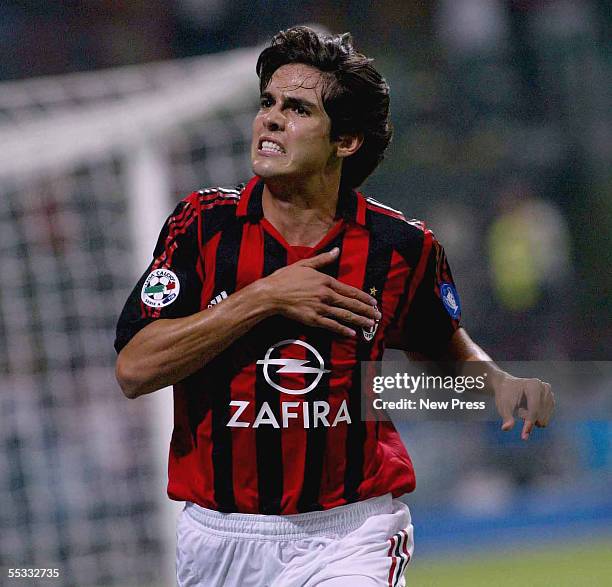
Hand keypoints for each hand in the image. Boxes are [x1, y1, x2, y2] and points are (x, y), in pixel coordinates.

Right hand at [262, 247, 379, 336]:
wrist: (271, 294)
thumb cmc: (285, 278)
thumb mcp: (305, 264)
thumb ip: (323, 259)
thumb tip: (336, 250)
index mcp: (326, 281)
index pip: (350, 291)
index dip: (363, 297)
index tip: (373, 302)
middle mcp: (326, 295)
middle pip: (351, 304)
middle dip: (366, 311)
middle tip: (377, 316)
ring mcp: (321, 308)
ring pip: (344, 315)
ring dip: (359, 321)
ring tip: (370, 324)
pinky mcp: (313, 319)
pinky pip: (331, 325)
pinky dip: (342, 330)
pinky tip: (351, 333)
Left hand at [492, 372, 554, 439]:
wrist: (507, 386)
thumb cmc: (505, 396)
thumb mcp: (503, 406)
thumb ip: (506, 417)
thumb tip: (506, 428)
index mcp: (533, 385)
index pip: (534, 409)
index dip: (529, 423)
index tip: (524, 436)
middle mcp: (544, 388)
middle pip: (540, 414)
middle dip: (529, 420)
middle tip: (519, 413)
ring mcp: (549, 393)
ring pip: (544, 417)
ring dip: (532, 418)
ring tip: (522, 409)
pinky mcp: (551, 399)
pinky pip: (546, 416)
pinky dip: (537, 417)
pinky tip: (528, 410)